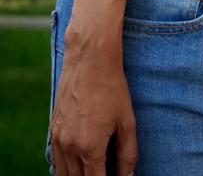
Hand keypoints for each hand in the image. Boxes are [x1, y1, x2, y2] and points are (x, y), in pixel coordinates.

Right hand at [49, 42, 137, 175]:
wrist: (90, 61)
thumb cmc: (113, 88)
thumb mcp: (127, 121)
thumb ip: (127, 153)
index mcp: (90, 148)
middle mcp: (70, 148)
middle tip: (105, 172)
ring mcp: (58, 139)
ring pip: (62, 175)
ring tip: (94, 170)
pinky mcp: (53, 130)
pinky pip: (55, 160)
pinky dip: (64, 167)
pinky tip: (78, 163)